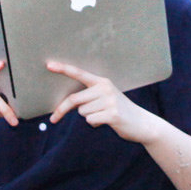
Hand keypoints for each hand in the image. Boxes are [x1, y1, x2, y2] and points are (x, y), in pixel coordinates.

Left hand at [47, 61, 166, 144]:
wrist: (142, 124)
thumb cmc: (118, 111)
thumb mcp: (104, 99)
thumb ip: (87, 98)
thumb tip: (65, 105)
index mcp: (102, 81)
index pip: (79, 73)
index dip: (63, 69)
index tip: (48, 65)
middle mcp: (105, 88)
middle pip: (74, 99)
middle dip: (62, 110)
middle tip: (52, 119)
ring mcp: (110, 101)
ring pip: (82, 112)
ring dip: (89, 117)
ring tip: (104, 116)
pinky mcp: (113, 114)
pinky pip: (91, 120)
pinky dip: (95, 124)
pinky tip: (107, 122)